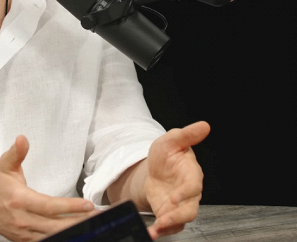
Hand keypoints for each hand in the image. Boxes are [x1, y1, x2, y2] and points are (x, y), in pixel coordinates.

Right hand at [0, 135, 94, 241]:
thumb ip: (16, 152)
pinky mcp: (24, 240)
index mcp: (19, 200)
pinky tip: (75, 232)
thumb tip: (23, 138)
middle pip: (55, 225)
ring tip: (92, 224)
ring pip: (52, 235)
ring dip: (73, 230)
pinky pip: (45, 241)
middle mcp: (22, 220)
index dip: (69, 207)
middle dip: (78, 221)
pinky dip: (60, 237)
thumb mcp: (5, 164)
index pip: (48, 206)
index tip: (87, 204)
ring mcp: (23, 233)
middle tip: (97, 216)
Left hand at [145, 121, 210, 238]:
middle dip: (177, 216)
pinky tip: (151, 231)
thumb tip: (204, 125)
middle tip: (164, 219)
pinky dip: (161, 230)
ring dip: (169, 226)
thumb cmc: (167, 154)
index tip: (173, 198)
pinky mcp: (169, 213)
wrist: (155, 168)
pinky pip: (169, 226)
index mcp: (192, 174)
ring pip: (181, 220)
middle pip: (190, 209)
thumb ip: (187, 134)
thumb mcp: (172, 140)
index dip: (185, 193)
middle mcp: (189, 193)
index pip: (193, 186)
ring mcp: (180, 205)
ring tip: (156, 228)